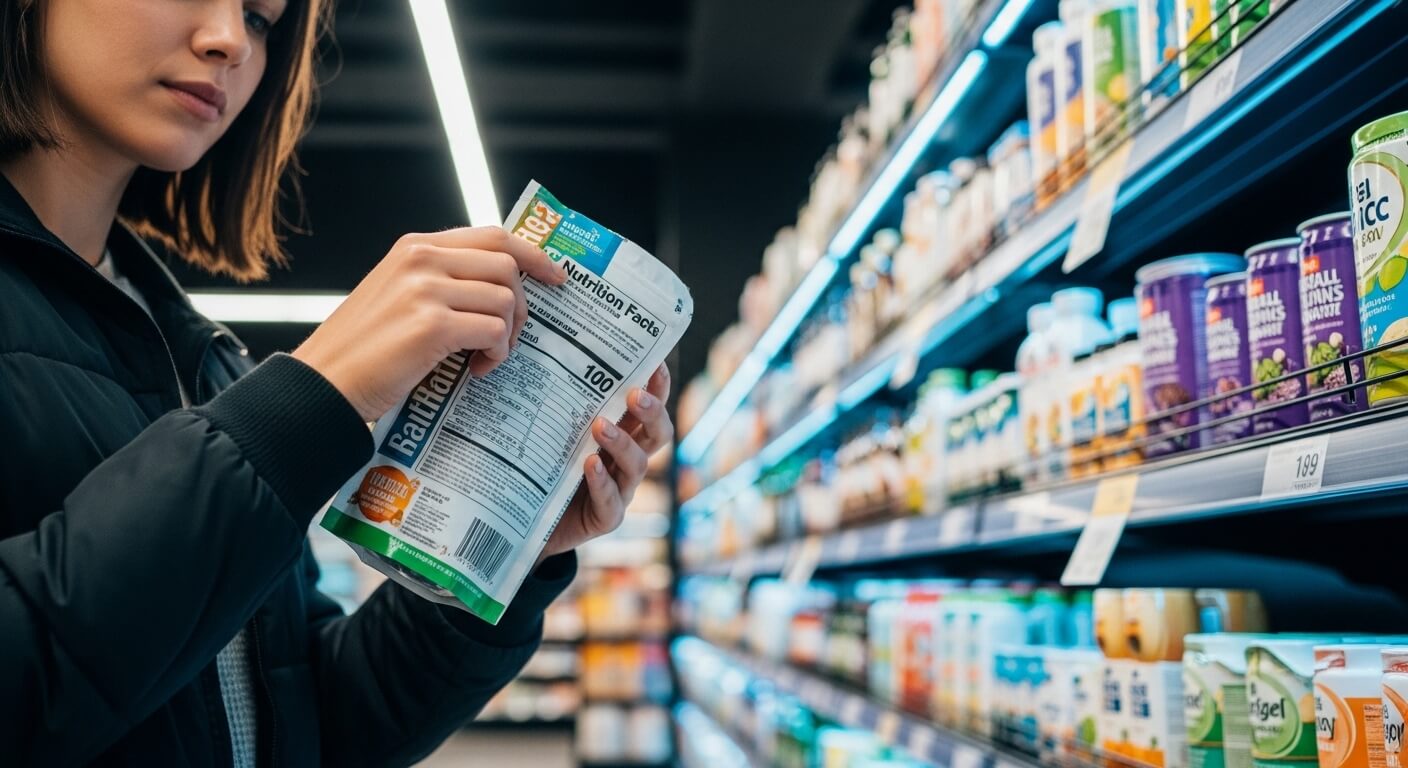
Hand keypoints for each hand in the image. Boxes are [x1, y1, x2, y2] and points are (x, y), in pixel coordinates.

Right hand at [292, 227, 567, 421]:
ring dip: (508, 334)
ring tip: (487, 357)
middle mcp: (420, 259)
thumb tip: (497, 288)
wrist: (323, 384)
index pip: (492, 235)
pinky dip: (497, 354)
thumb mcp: (397, 296)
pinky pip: (494, 330)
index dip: (532, 255)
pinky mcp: (431, 325)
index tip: (555, 277)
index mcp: (415, 247)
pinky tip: (476, 370)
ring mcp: (426, 289)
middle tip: (509, 336)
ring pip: (505, 298)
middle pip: (507, 264)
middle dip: (522, 304)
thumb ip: (440, 281)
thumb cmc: (362, 351)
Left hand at [538, 364, 672, 564]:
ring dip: (622, 443)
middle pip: (657, 434)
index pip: (647, 407)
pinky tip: (591, 466)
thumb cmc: (537, 466)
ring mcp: (620, 490)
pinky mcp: (604, 518)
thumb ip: (553, 400)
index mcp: (620, 434)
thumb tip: (537, 347)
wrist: (522, 521)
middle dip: (652, 412)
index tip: (656, 363)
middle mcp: (625, 460)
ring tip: (600, 426)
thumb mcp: (548, 430)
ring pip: (637, 465)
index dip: (658, 387)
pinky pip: (612, 502)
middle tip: (635, 395)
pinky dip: (603, 483)